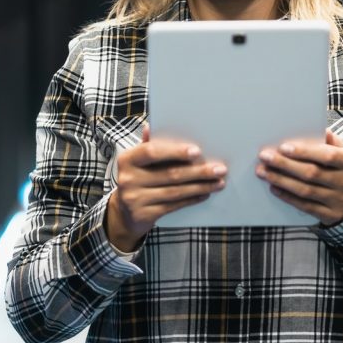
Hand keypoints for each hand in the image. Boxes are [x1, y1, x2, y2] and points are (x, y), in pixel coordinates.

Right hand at [105, 123, 225, 251]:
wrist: (123, 213)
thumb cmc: (136, 179)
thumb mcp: (137, 162)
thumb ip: (147, 146)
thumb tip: (150, 127)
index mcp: (127, 159)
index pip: (151, 152)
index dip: (175, 151)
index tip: (197, 151)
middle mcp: (128, 179)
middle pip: (170, 174)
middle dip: (198, 172)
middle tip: (220, 169)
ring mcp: (135, 199)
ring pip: (175, 191)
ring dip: (200, 186)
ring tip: (218, 182)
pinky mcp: (144, 215)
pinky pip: (173, 205)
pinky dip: (191, 199)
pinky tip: (204, 193)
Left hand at [255, 130, 342, 226]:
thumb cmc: (340, 169)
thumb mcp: (342, 151)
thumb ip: (331, 141)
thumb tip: (320, 130)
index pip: (327, 155)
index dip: (305, 152)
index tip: (283, 147)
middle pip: (311, 173)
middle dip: (285, 164)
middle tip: (265, 157)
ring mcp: (338, 200)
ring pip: (305, 190)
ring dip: (281, 180)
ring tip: (264, 172)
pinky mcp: (329, 215)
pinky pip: (304, 205)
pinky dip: (287, 196)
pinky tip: (273, 187)